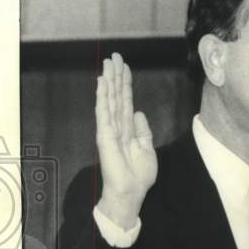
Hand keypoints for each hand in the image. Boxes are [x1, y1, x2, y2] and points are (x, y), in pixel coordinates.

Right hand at [95, 53, 156, 229]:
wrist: (130, 192)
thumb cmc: (138, 174)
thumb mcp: (147, 148)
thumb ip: (143, 130)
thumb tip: (139, 113)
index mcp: (128, 128)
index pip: (126, 101)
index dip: (126, 83)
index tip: (125, 66)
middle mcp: (117, 126)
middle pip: (117, 96)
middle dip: (117, 76)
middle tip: (115, 55)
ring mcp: (109, 129)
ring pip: (110, 99)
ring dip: (109, 80)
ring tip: (108, 62)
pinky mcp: (105, 135)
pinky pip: (104, 112)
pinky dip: (103, 96)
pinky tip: (102, 82)